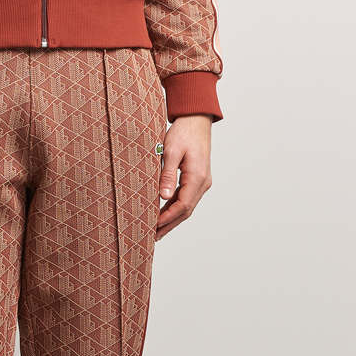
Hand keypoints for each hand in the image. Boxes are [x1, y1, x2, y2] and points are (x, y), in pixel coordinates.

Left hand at [155, 114, 212, 241]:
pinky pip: (186, 198)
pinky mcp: (197, 179)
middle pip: (186, 211)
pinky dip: (174, 208)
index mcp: (198, 177)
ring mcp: (202, 182)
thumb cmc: (183, 132)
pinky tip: (163, 214)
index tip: (153, 226)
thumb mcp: (171, 152)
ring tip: (156, 229)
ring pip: (186, 206)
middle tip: (153, 236)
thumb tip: (164, 197)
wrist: (196, 120)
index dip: (167, 218)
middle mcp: (203, 182)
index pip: (182, 206)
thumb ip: (167, 175)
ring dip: (172, 219)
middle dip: (169, 225)